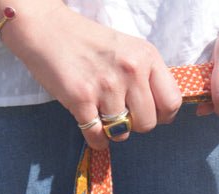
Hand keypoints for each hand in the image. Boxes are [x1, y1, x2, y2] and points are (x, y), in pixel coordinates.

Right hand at [3, 1, 181, 148]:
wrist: (47, 29)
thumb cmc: (89, 44)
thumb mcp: (128, 50)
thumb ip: (146, 77)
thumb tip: (161, 114)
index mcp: (146, 56)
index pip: (171, 102)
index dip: (161, 116)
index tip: (148, 114)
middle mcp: (130, 69)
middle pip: (147, 124)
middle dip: (134, 125)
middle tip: (120, 113)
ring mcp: (106, 84)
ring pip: (122, 133)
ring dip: (111, 130)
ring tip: (101, 112)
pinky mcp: (81, 98)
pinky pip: (98, 137)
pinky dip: (95, 139)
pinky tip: (90, 124)